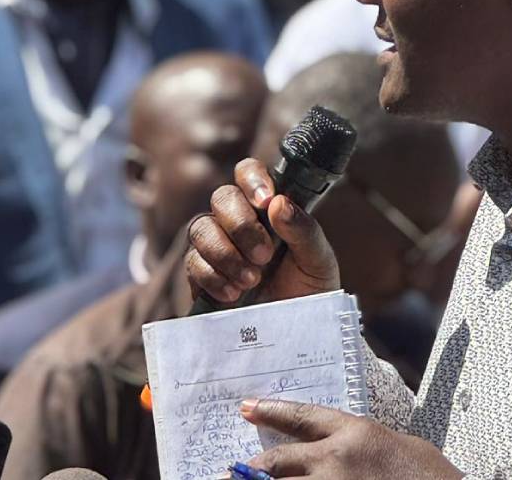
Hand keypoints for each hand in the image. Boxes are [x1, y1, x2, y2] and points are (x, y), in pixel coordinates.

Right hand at [185, 158, 339, 304]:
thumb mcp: (319, 262)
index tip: (265, 202)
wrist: (295, 337)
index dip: (251, 180)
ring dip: (226, 254)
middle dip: (241, 225)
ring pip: (200, 229)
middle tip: (264, 256)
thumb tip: (279, 204)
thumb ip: (304, 231)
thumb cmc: (310, 293)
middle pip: (221, 198)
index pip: (248, 173)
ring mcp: (216, 248)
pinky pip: (193, 264)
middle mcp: (237, 222)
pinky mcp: (200, 276)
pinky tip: (234, 294)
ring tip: (251, 281)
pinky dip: (213, 277)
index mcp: (267, 209)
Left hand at [240, 399, 461, 479]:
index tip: (247, 408)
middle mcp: (336, 460)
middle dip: (250, 469)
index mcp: (354, 433)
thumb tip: (340, 445)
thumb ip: (365, 442)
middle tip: (228, 471)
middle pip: (276, 461)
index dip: (271, 412)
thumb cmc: (434, 477)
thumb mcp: (401, 446)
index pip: (301, 416)